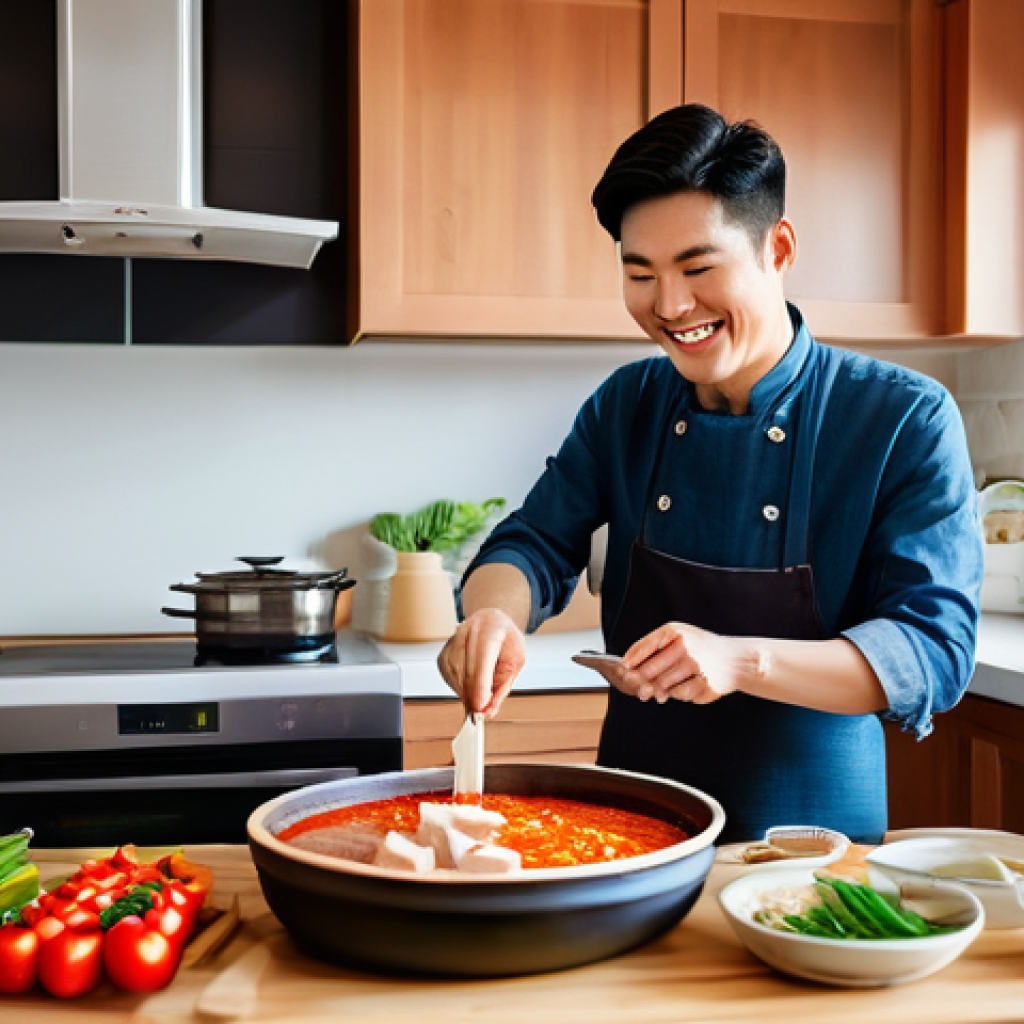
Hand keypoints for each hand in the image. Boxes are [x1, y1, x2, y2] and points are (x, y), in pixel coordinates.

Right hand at [437, 608, 525, 717]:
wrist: (491, 622)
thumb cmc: (506, 641)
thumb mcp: (516, 661)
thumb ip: (502, 686)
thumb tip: (487, 710)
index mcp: (491, 628)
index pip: (482, 659)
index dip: (480, 686)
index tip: (481, 707)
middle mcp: (468, 631)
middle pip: (466, 671)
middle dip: (474, 697)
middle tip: (481, 714)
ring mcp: (452, 641)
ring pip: (456, 677)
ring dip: (468, 694)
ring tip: (481, 695)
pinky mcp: (443, 654)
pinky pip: (449, 678)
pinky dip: (460, 689)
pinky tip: (471, 687)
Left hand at [622, 623, 746, 704]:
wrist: (734, 659)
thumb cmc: (699, 647)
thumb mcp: (678, 637)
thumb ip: (654, 647)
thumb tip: (628, 667)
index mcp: (674, 632)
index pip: (644, 647)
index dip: (631, 661)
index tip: (623, 670)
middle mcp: (684, 646)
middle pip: (650, 669)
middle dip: (640, 680)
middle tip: (636, 686)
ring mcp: (695, 665)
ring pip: (663, 684)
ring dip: (656, 690)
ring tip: (656, 692)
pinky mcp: (703, 683)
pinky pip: (679, 693)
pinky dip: (675, 694)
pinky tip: (676, 691)